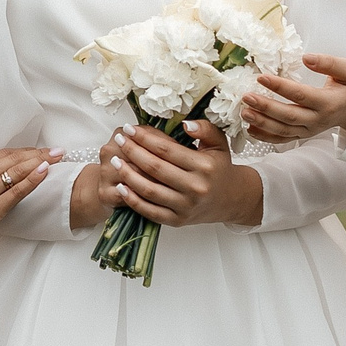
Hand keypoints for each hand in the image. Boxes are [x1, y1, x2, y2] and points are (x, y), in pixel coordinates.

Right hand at [0, 133, 59, 250]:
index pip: (5, 153)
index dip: (25, 150)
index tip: (41, 148)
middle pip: (15, 160)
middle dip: (39, 153)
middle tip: (58, 150)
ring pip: (18, 172)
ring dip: (40, 162)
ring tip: (57, 157)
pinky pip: (16, 192)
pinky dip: (31, 180)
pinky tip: (44, 171)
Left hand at [107, 122, 263, 227]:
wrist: (230, 199)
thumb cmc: (219, 168)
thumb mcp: (219, 144)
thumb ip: (205, 129)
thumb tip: (185, 124)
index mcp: (204, 166)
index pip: (167, 150)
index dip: (145, 138)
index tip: (130, 129)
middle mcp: (195, 188)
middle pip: (155, 168)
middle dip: (132, 152)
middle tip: (119, 140)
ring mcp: (186, 207)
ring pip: (149, 190)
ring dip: (128, 175)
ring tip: (115, 161)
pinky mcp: (177, 221)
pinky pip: (150, 211)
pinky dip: (133, 200)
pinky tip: (121, 187)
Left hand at [238, 54, 345, 141]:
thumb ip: (329, 63)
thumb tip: (306, 58)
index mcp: (328, 103)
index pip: (300, 95)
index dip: (280, 87)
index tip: (261, 77)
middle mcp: (317, 120)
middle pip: (288, 116)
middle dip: (266, 107)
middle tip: (246, 97)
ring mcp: (309, 130)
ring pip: (283, 130)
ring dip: (262, 123)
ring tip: (244, 112)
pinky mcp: (303, 135)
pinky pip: (282, 139)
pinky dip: (265, 136)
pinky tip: (250, 128)